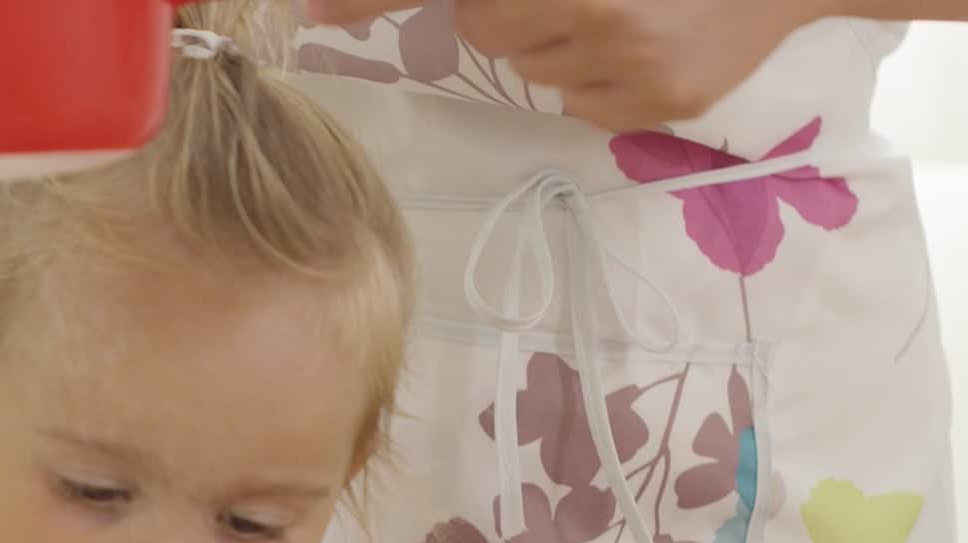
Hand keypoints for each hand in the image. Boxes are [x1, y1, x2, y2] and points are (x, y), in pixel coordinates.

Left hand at [304, 0, 829, 131]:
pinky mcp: (652, 106)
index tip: (316, 14)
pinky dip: (594, 77)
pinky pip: (578, 102)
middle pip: (486, 23)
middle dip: (507, 5)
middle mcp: (594, 4)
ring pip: (531, 65)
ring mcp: (626, 61)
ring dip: (554, 38)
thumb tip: (441, 5)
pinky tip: (642, 42)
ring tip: (618, 9)